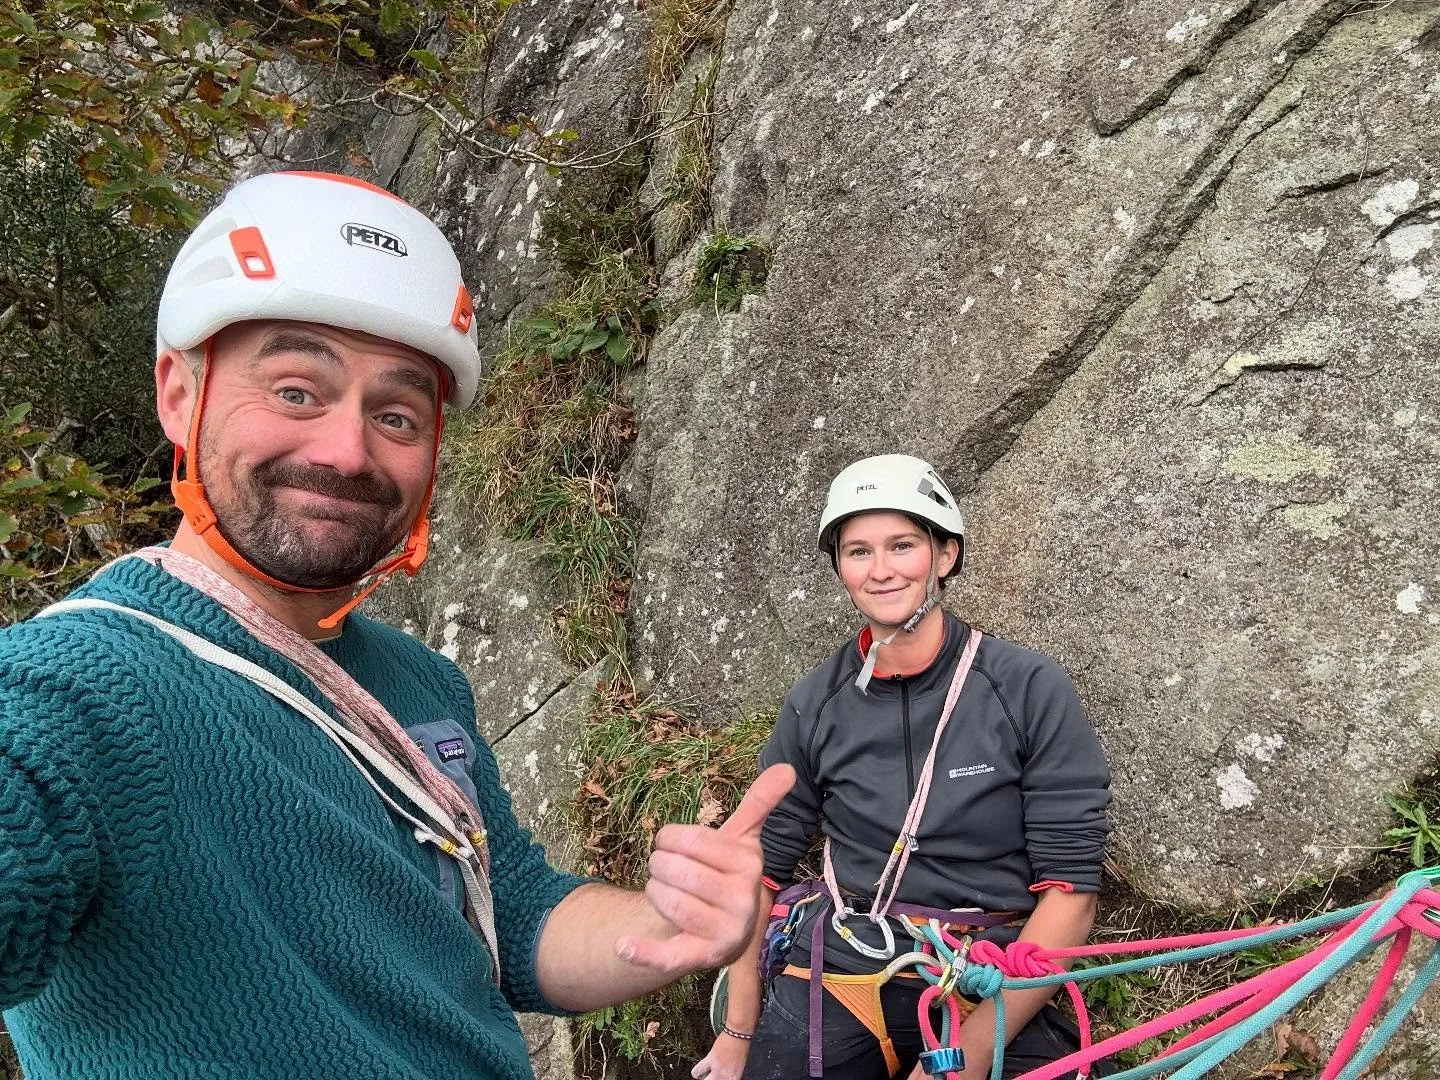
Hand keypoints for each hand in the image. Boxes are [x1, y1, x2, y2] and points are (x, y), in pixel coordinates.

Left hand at [616, 763, 794, 974]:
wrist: (727, 928)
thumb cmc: (727, 873)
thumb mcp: (742, 838)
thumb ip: (760, 802)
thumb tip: (787, 768)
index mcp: (750, 865)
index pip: (690, 839)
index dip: (669, 838)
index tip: (672, 843)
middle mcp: (744, 901)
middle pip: (675, 870)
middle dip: (660, 865)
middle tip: (667, 869)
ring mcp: (725, 933)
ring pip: (666, 900)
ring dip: (654, 891)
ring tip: (665, 892)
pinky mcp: (702, 958)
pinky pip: (671, 956)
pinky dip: (645, 952)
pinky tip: (623, 945)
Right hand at [692, 1030, 752, 1078]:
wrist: (738, 1033)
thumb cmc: (742, 1045)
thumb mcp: (739, 1065)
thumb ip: (731, 1072)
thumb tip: (725, 1075)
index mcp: (735, 1077)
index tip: (719, 1078)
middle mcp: (726, 1075)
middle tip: (711, 1077)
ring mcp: (717, 1068)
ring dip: (704, 1078)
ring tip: (702, 1077)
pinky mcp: (710, 1060)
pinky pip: (698, 1070)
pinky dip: (696, 1072)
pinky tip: (696, 1073)